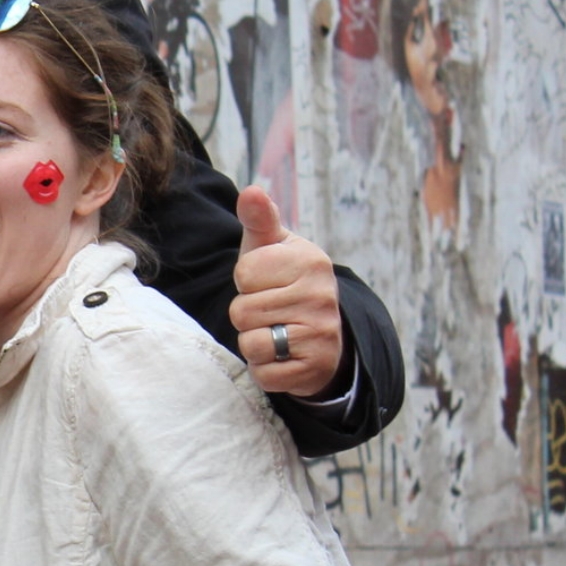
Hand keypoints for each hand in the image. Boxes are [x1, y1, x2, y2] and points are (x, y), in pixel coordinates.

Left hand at [229, 186, 346, 398]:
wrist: (319, 334)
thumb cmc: (282, 282)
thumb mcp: (270, 247)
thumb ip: (259, 219)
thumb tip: (251, 191)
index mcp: (310, 261)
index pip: (244, 273)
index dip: (246, 281)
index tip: (265, 282)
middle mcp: (322, 296)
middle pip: (242, 311)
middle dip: (247, 314)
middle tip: (270, 311)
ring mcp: (322, 334)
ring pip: (251, 343)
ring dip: (254, 342)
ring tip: (274, 332)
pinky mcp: (316, 368)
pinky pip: (265, 374)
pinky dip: (265, 369)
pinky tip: (282, 356)